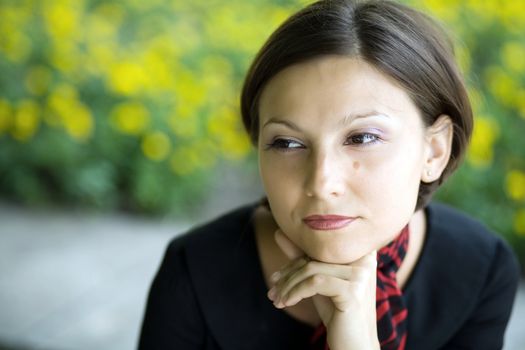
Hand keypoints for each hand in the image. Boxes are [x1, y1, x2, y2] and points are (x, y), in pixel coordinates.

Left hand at [267, 229, 379, 349]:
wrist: (355, 345)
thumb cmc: (338, 312)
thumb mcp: (318, 283)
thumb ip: (303, 258)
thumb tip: (279, 232)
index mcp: (360, 253)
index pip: (319, 247)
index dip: (294, 259)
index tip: (277, 277)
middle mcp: (364, 260)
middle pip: (313, 257)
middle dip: (288, 274)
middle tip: (272, 290)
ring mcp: (360, 276)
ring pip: (311, 269)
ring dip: (288, 285)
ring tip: (277, 299)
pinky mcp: (352, 292)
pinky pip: (314, 283)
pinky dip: (295, 292)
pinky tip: (286, 303)